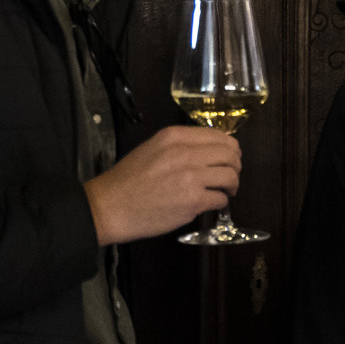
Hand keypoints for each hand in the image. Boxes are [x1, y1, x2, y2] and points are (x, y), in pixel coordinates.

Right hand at [83, 126, 241, 245]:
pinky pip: (221, 199)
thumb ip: (181, 145)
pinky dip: (221, 202)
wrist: (108, 207)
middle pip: (230, 154)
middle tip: (232, 174)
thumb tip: (211, 149)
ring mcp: (191, 178)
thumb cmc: (127, 181)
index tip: (230, 156)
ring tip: (226, 190)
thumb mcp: (152, 148)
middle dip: (235, 165)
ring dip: (232, 184)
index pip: (219, 136)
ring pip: (230, 176)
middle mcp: (185, 153)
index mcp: (174, 137)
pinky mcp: (193, 201)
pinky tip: (212, 203)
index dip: (229, 147)